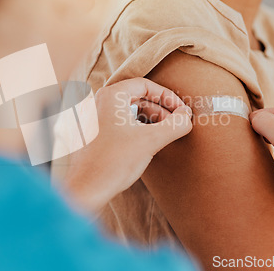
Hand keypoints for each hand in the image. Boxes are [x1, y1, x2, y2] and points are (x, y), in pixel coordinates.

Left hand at [63, 78, 192, 212]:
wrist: (86, 189)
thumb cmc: (113, 163)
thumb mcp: (151, 141)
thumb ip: (175, 124)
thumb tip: (187, 116)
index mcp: (110, 96)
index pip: (145, 84)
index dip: (167, 96)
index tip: (181, 111)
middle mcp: (98, 101)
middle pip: (137, 96)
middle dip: (160, 109)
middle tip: (177, 122)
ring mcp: (93, 116)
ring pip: (129, 109)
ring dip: (150, 118)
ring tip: (166, 133)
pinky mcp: (93, 131)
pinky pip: (119, 121)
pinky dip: (137, 126)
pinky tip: (148, 141)